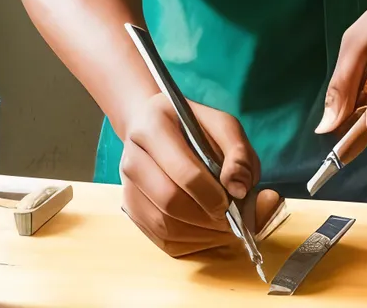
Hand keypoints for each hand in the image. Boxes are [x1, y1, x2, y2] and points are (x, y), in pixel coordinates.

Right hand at [119, 91, 282, 257]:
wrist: (151, 124)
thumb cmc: (192, 126)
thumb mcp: (222, 124)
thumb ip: (237, 152)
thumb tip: (238, 190)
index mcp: (154, 129)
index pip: (184, 173)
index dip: (211, 194)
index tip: (231, 201)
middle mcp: (133, 158)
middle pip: (169, 201)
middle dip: (205, 217)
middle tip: (229, 219)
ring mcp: (127, 186)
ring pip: (162, 224)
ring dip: (198, 233)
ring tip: (221, 227)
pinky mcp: (130, 208)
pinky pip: (158, 237)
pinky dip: (187, 242)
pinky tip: (205, 232)